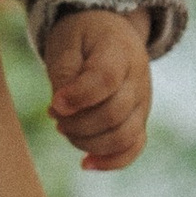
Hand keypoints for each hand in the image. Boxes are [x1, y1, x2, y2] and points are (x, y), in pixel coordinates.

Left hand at [42, 7, 153, 169]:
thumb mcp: (66, 42)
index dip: (78, 96)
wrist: (109, 33)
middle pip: (113, 114)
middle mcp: (138, 79)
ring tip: (64, 128)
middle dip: (76, 123)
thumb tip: (62, 109)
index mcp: (120, 51)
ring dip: (86, 141)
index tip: (53, 103)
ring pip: (122, 137)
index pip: (106, 79)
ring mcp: (143, 102)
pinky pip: (133, 148)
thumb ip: (64, 73)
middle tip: (52, 112)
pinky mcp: (139, 120)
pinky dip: (111, 161)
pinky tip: (85, 163)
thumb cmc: (82, 37)